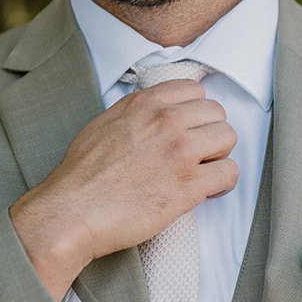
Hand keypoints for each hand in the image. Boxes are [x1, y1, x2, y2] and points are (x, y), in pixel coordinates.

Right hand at [9, 80, 236, 301]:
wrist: (72, 212)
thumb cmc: (81, 177)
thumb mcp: (103, 125)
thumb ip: (133, 113)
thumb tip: (151, 112)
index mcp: (143, 104)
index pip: (193, 90)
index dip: (195, 112)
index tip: (190, 128)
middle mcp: (165, 121)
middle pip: (216, 113)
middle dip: (209, 134)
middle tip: (198, 155)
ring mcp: (179, 151)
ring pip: (227, 138)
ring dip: (218, 156)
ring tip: (203, 172)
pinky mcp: (189, 185)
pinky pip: (228, 172)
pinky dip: (222, 183)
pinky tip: (208, 191)